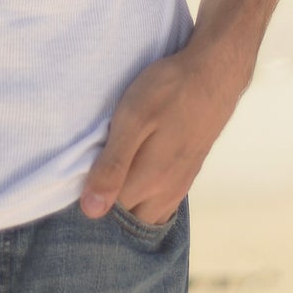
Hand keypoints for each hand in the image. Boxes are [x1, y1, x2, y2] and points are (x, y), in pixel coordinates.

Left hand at [79, 40, 242, 225]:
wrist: (215, 73)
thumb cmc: (169, 91)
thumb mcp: (133, 119)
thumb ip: (112, 165)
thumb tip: (91, 210)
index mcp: (149, 182)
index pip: (109, 212)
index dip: (90, 198)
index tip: (77, 178)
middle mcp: (167, 192)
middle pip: (129, 218)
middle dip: (109, 207)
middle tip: (91, 177)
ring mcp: (181, 184)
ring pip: (148, 213)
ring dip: (129, 204)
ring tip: (111, 175)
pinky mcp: (188, 173)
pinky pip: (163, 202)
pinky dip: (146, 198)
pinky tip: (136, 173)